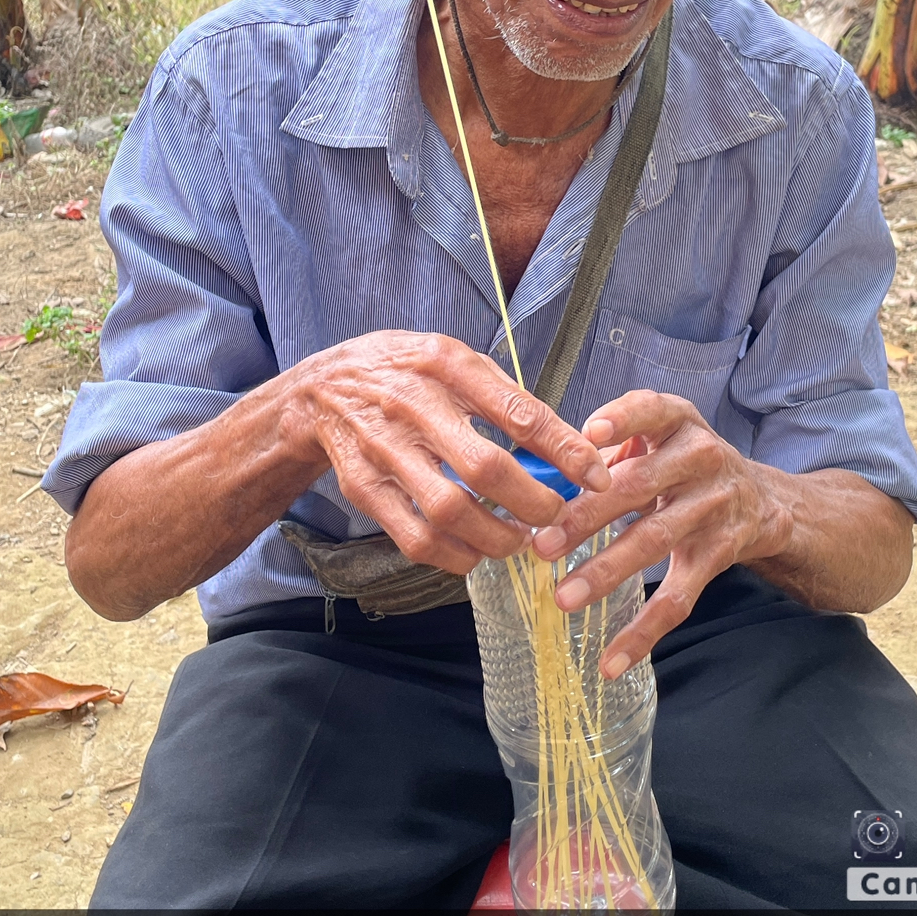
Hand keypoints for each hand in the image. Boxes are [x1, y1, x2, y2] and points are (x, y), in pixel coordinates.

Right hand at [300, 331, 610, 574]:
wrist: (320, 390)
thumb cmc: (404, 373)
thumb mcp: (454, 359)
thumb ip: (504, 396)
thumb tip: (566, 442)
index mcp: (446, 366)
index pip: (518, 413)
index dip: (565, 450)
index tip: (595, 477)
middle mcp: (412, 406)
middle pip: (485, 469)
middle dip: (534, 503)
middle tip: (555, 516)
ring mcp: (384, 450)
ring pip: (450, 512)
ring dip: (496, 538)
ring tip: (518, 540)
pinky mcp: (363, 489)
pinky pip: (415, 539)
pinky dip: (455, 557)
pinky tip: (476, 552)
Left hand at [529, 391, 791, 675]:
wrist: (762, 501)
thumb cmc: (682, 463)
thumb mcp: (656, 439)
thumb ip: (604, 451)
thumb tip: (533, 477)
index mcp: (678, 422)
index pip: (652, 410)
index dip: (623, 420)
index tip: (589, 435)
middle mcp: (702, 459)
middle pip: (640, 486)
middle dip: (588, 515)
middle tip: (542, 544)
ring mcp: (714, 508)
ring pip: (655, 542)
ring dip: (607, 572)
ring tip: (564, 597)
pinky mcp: (718, 555)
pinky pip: (679, 598)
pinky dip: (643, 632)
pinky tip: (611, 660)